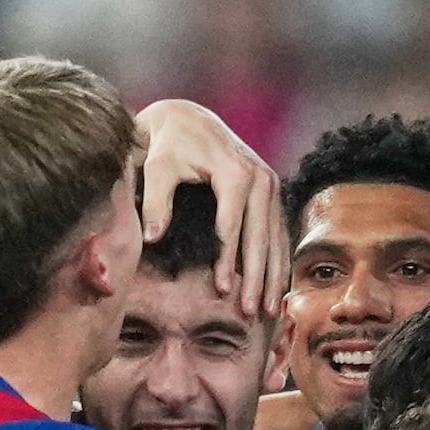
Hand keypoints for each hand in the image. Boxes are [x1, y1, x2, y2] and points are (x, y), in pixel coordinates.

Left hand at [137, 100, 287, 315]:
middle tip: (252, 311)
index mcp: (235, 173)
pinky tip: (276, 286)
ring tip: (270, 309)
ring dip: (273, 275)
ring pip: (275, 237)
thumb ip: (155, 201)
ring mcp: (270, 183)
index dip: (228, 262)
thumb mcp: (156, 166)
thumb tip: (152, 237)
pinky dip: (277, 259)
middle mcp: (261, 177)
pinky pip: (278, 230)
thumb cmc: (167, 144)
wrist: (186, 118)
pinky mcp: (271, 190)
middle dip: (257, 277)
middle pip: (260, 237)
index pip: (232, 227)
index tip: (223, 291)